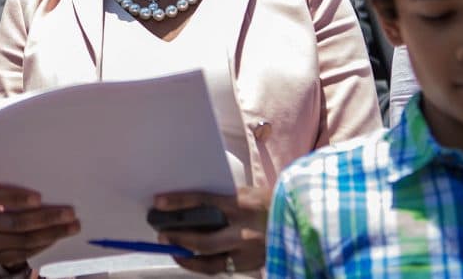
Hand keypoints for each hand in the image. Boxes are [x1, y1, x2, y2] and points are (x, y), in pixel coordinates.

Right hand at [0, 183, 79, 268]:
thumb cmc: (3, 195)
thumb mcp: (4, 182)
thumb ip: (15, 175)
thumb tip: (46, 163)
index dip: (18, 198)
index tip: (40, 198)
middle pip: (15, 222)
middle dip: (46, 218)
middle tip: (70, 213)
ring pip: (23, 240)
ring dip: (51, 233)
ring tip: (72, 226)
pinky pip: (23, 253)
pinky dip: (43, 245)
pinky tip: (57, 237)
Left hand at [153, 187, 269, 274]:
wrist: (302, 220)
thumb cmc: (272, 202)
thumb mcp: (248, 193)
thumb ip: (224, 200)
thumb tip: (193, 205)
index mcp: (244, 205)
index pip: (204, 202)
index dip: (179, 203)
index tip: (159, 202)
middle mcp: (246, 232)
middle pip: (204, 240)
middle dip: (179, 238)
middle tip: (162, 234)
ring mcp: (249, 253)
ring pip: (211, 263)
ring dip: (187, 258)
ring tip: (173, 250)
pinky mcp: (251, 265)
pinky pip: (222, 268)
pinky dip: (204, 265)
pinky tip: (192, 259)